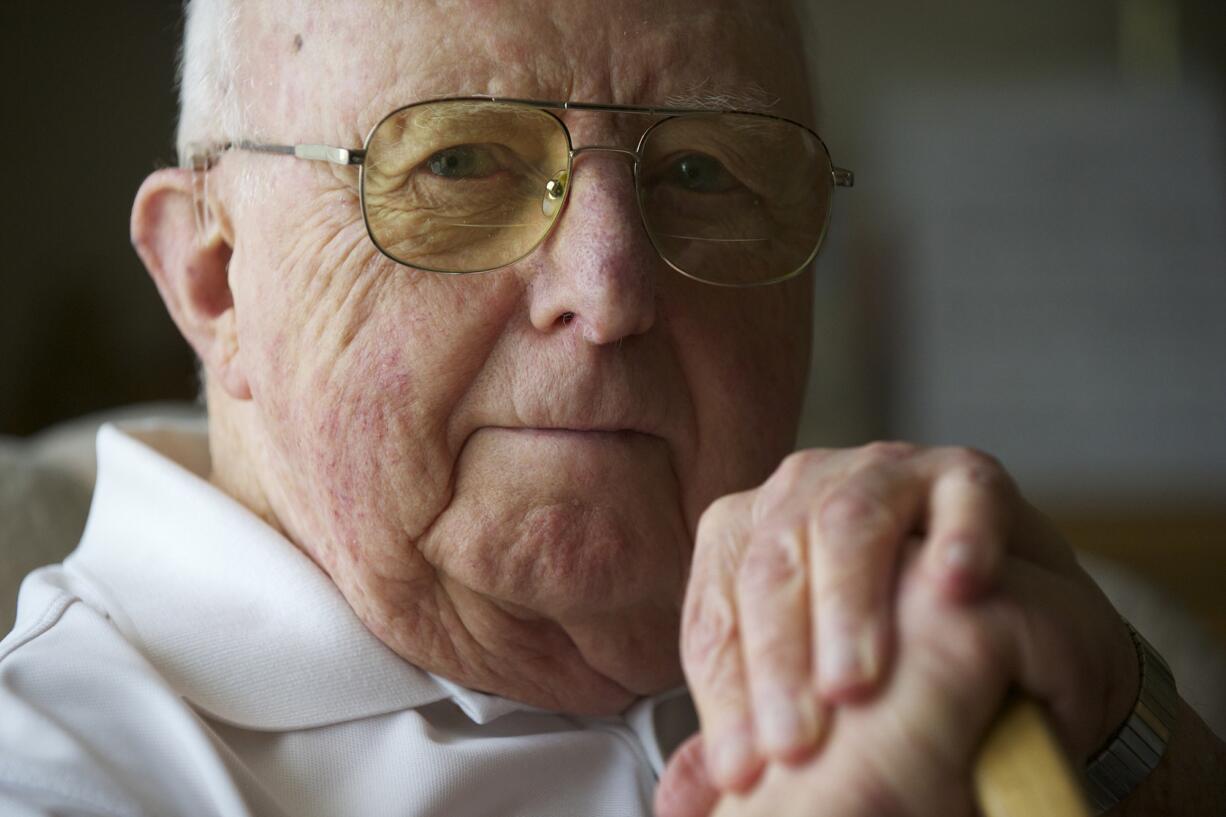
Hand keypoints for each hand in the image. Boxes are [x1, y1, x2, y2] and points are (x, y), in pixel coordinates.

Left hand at [657, 443, 1138, 813]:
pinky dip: (959, 538)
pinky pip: (964, 497)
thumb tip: (679, 803)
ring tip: (854, 682)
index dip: (726, 696)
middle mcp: (804, 490)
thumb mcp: (810, 688)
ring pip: (850, 522)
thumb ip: (751, 728)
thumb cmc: (888, 648)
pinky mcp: (968, 476)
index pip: (719, 614)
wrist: (998, 613)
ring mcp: (886, 473)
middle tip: (793, 743)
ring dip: (849, 603)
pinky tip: (955, 589)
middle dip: (778, 659)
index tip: (742, 771)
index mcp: (749, 538)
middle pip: (772, 565)